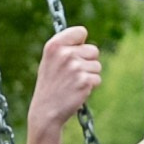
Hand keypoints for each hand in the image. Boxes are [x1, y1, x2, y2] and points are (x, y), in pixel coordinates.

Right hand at [26, 26, 101, 143]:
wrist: (46, 111)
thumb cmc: (50, 84)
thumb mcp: (50, 60)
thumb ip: (65, 46)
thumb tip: (83, 33)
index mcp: (54, 45)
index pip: (81, 31)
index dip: (80, 43)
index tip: (74, 52)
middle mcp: (65, 54)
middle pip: (93, 49)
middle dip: (87, 61)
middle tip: (73, 73)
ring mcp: (75, 67)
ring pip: (97, 65)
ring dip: (89, 75)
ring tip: (73, 83)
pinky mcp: (84, 81)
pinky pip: (97, 79)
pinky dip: (90, 86)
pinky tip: (77, 91)